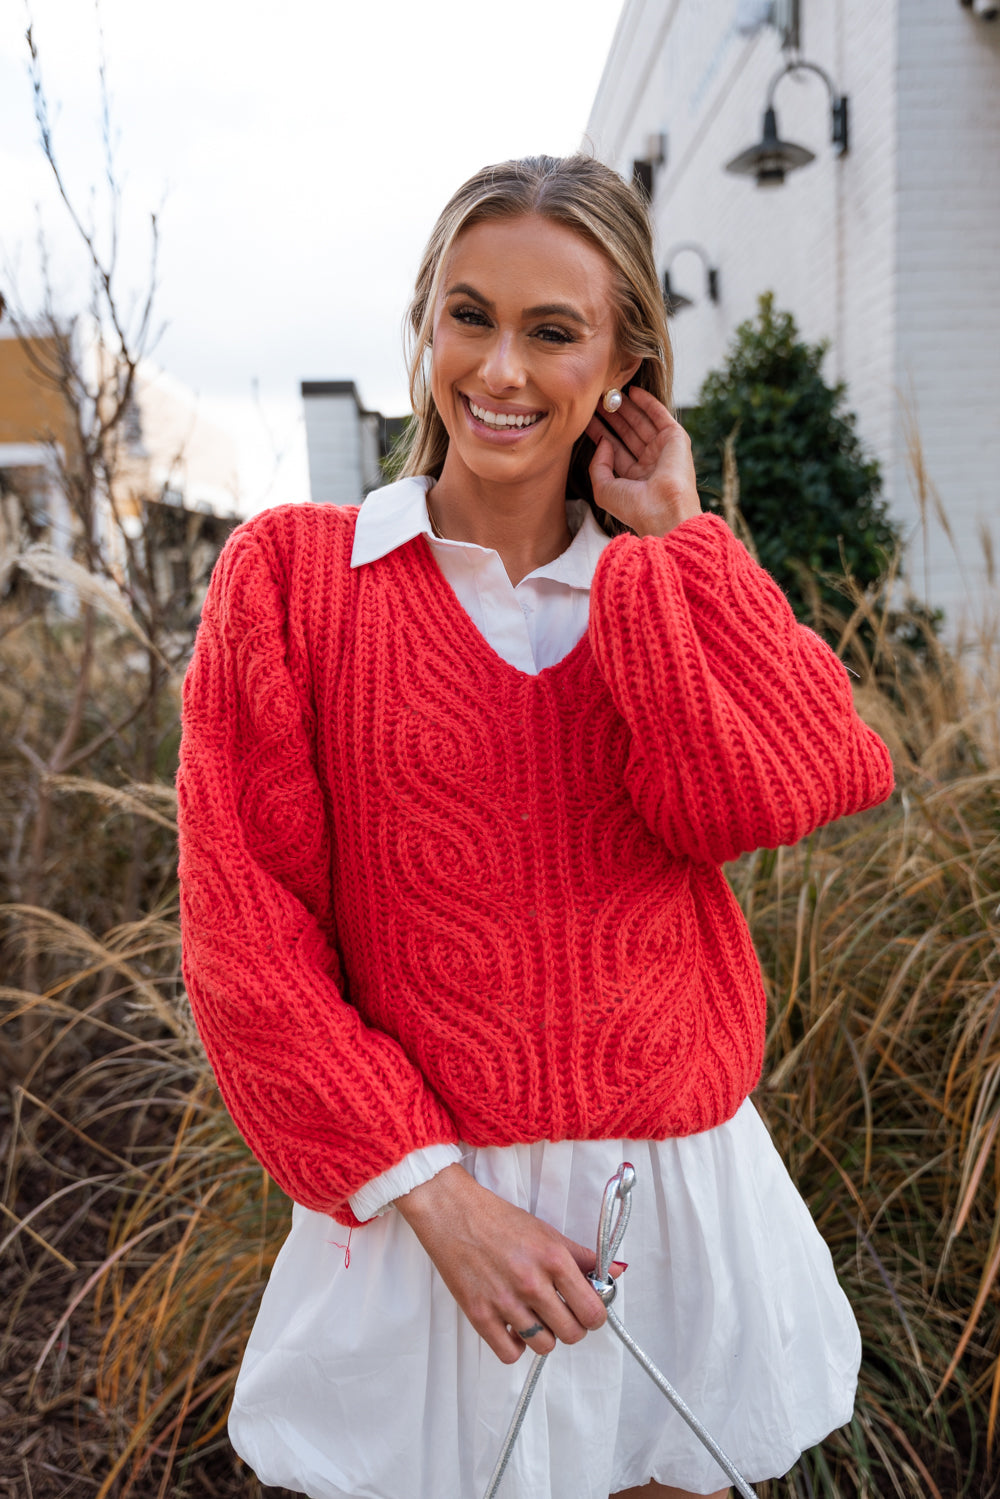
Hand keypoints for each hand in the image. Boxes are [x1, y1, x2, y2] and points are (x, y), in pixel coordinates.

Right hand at [393, 1164, 623, 1364]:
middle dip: (572, 1327)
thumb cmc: (499, 1220)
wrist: (452, 1213)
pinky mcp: (479, 1315)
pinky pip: (510, 1354)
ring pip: (544, 1346)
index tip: (588, 1309)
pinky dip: (515, 1346)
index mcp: (553, 1259)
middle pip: (572, 1334)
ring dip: (544, 1336)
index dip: (595, 1314)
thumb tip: (617, 1271)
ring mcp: (504, 1302)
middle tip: (562, 1313)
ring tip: (535, 1317)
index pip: (593, 1311)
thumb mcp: (547, 1232)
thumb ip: (583, 1256)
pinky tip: (513, 1327)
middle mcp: (532, 1283)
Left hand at [586, 385, 700, 537]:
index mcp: (635, 478)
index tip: (586, 418)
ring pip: (641, 422)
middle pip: (627, 433)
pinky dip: (647, 402)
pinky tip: (632, 390)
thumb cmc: (633, 507)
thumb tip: (604, 441)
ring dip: (626, 407)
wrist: (662, 509)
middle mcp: (650, 463)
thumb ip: (598, 464)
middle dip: (612, 417)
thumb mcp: (604, 488)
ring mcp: (663, 450)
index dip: (601, 432)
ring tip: (608, 393)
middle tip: (596, 400)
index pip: (615, 449)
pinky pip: (660, 415)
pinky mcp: (676, 438)